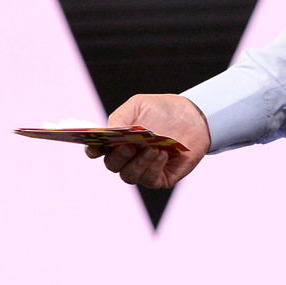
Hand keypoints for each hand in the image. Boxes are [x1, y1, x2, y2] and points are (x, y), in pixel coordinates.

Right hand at [84, 94, 210, 188]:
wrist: (192, 116)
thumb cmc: (162, 110)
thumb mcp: (138, 106)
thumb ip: (121, 117)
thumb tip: (109, 131)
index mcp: (116, 140)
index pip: (97, 150)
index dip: (93, 150)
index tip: (95, 147)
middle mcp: (127, 157)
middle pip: (112, 165)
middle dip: (118, 156)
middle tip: (128, 146)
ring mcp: (143, 169)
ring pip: (129, 176)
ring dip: (137, 163)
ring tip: (151, 148)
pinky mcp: (160, 178)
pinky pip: (150, 179)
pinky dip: (153, 167)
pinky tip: (162, 153)